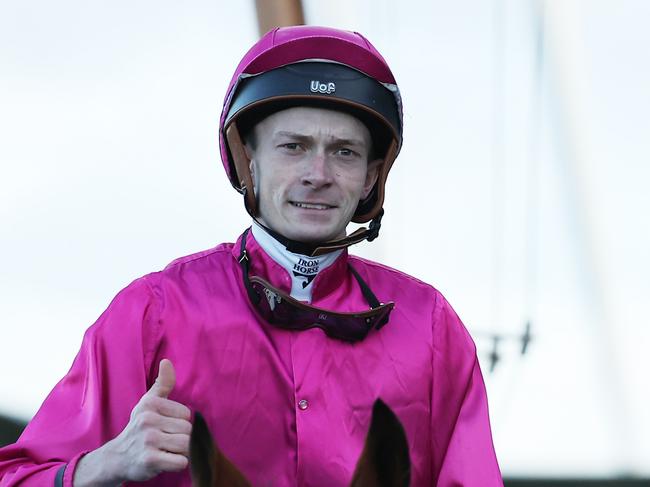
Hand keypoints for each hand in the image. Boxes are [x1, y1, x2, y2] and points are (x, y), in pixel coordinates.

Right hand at [73, 359, 191, 485]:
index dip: (179, 423)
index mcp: (150, 404)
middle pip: (188, 430)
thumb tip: (166, 361)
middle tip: (166, 442)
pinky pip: (181, 462)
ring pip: (186, 445)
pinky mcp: (149, 460)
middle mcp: (147, 420)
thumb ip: (163, 383)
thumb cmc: (140, 427)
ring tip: (166, 451)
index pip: (187, 414)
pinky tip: (165, 461)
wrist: (117, 457)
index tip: (165, 427)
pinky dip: (178, 464)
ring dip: (181, 452)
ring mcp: (148, 440)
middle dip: (182, 439)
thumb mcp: (148, 403)